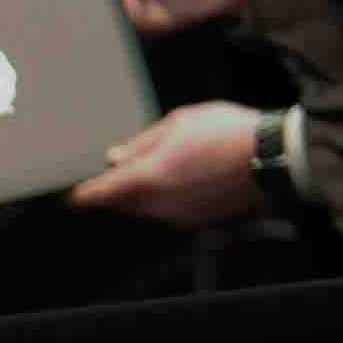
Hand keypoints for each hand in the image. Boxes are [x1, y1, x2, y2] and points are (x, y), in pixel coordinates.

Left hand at [68, 101, 268, 228]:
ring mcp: (178, 214)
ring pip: (145, 208)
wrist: (270, 155)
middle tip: (127, 167)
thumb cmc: (228, 132)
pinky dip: (168, 198)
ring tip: (168, 164)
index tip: (72, 195)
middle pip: (122, 202)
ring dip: (144, 193)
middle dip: (118, 189)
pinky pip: (169, 211)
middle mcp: (158, 202)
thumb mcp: (180, 121)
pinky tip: (188, 176)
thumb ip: (143, 142)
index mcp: (148, 176)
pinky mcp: (197, 220)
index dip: (82, 194)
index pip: (101, 193)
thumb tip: (117, 156)